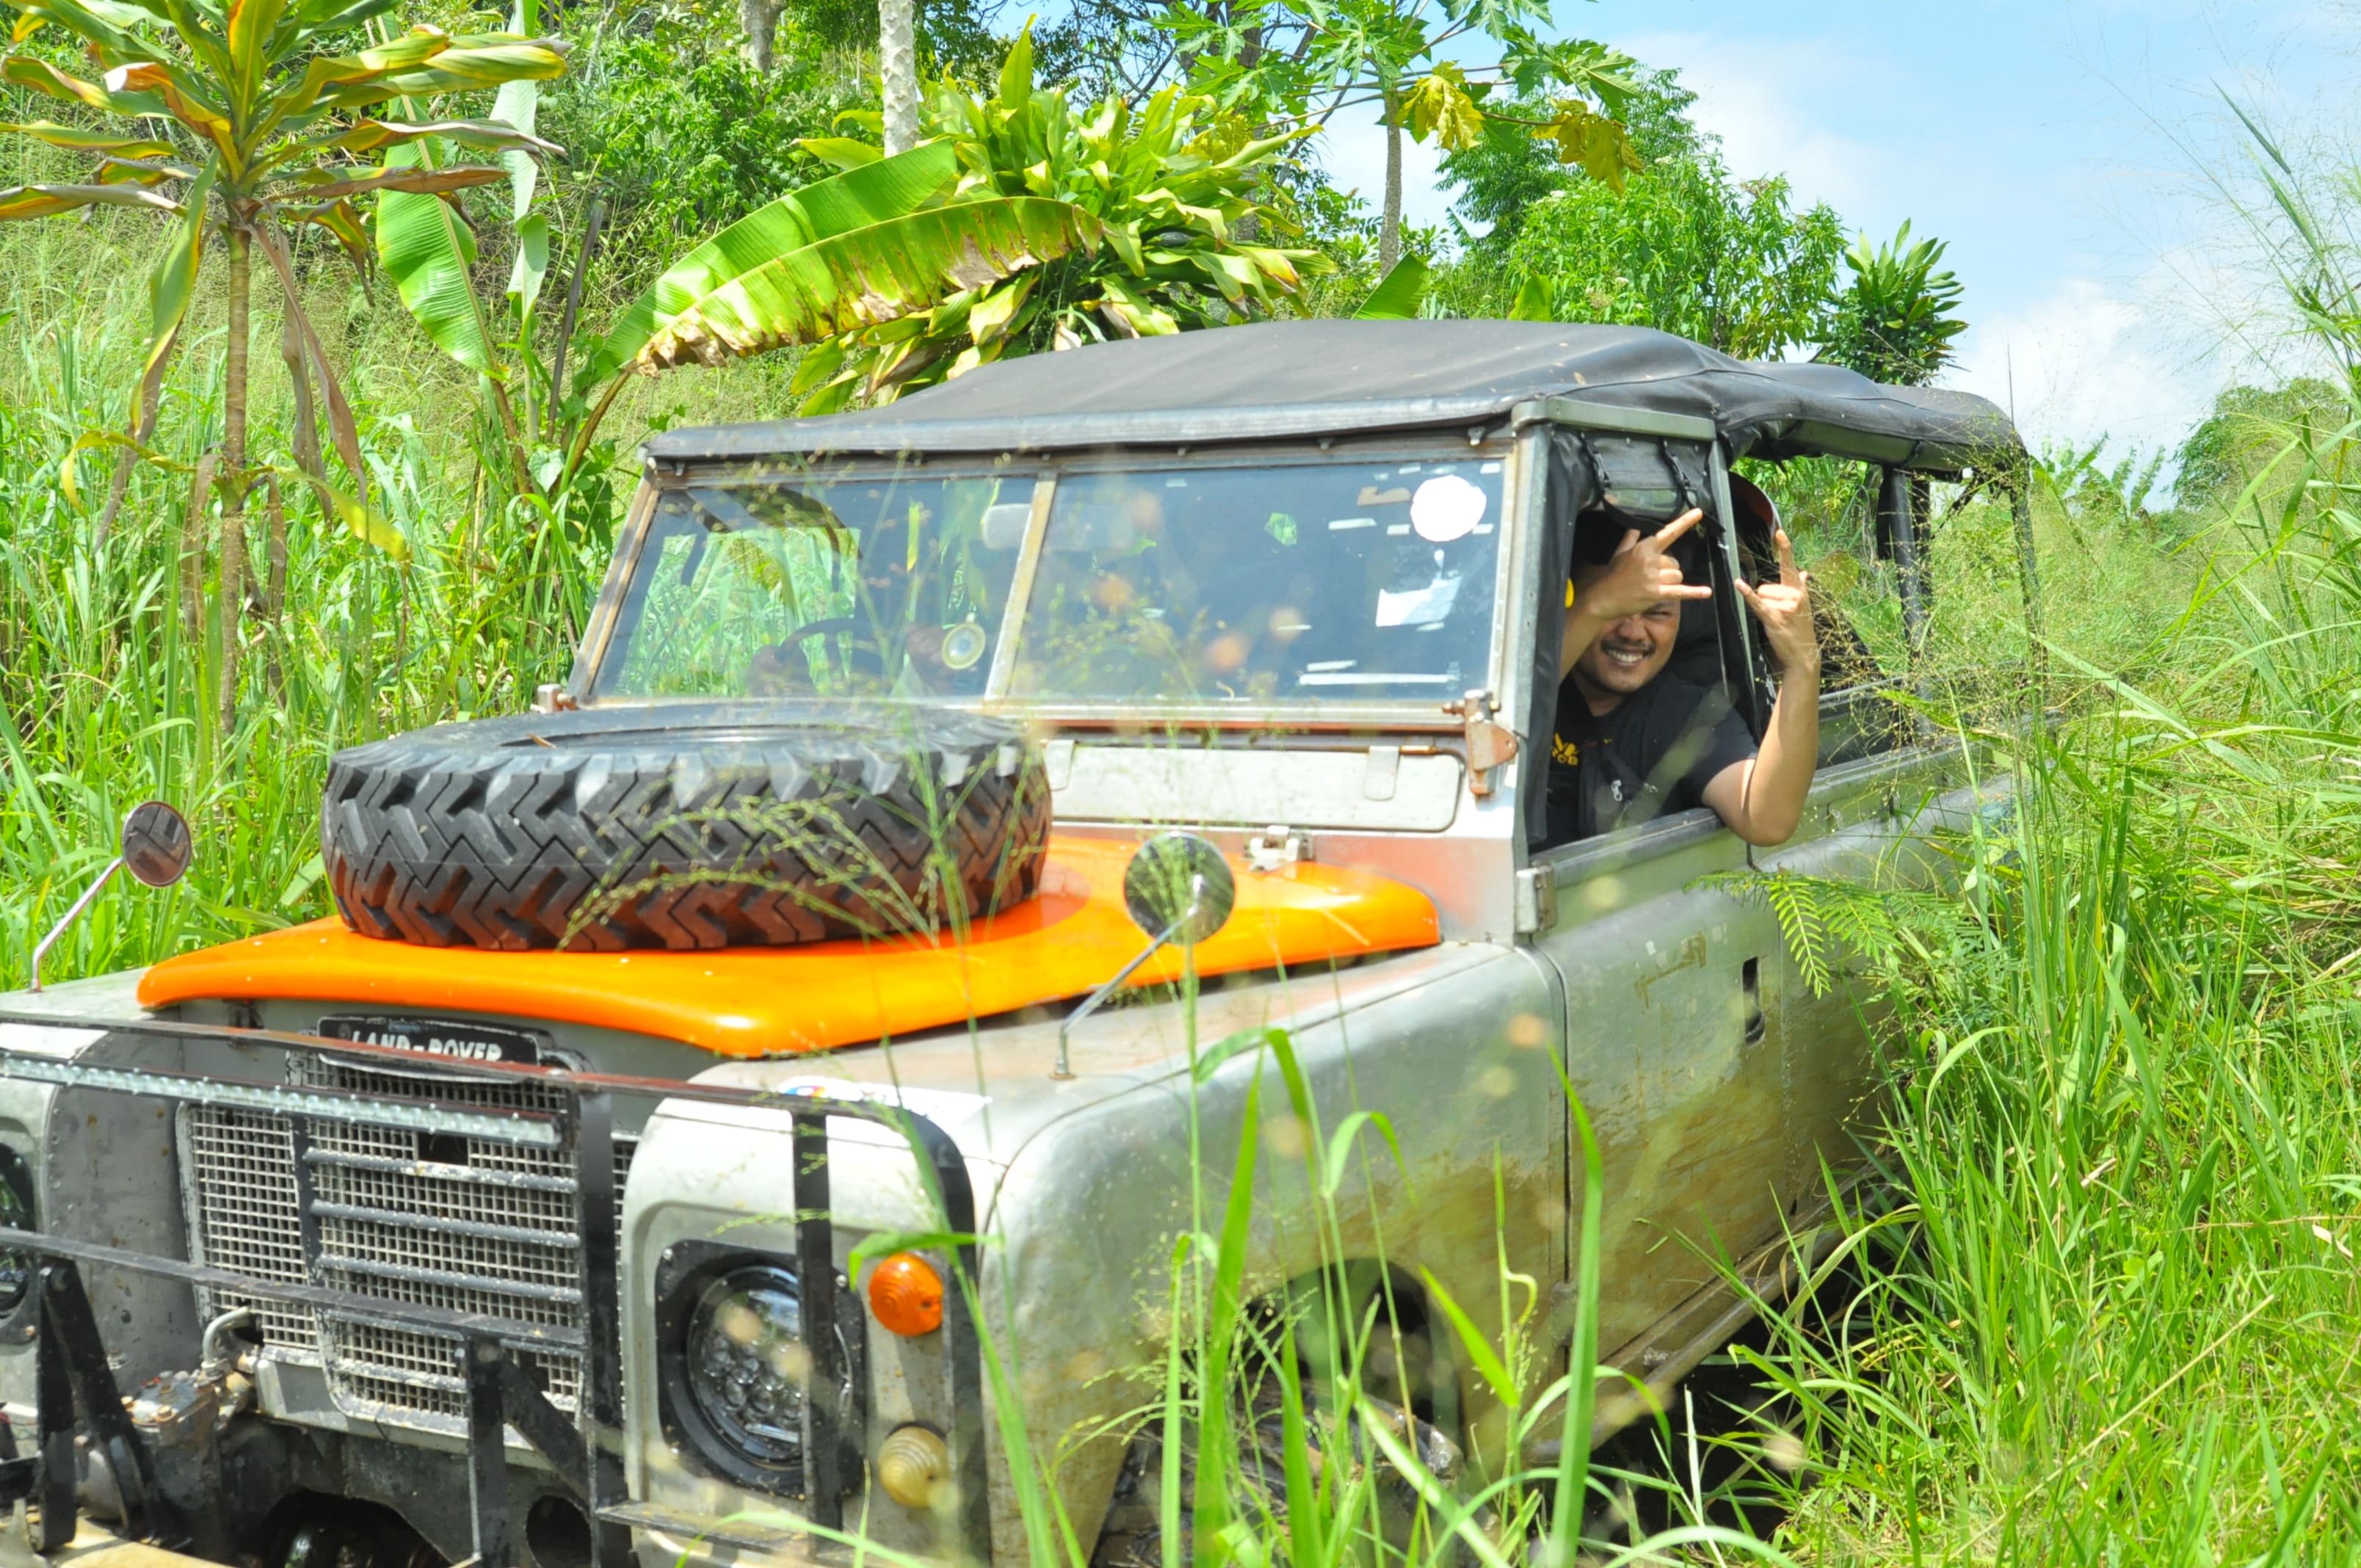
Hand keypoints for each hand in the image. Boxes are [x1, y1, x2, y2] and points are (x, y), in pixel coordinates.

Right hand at [1579, 509, 1714, 622]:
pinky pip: (1680, 591)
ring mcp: (1653, 577)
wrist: (1603, 597)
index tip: (1699, 512)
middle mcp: (1650, 559)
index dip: (1684, 522)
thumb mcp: (1620, 553)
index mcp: (1644, 548)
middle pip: (1675, 563)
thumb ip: (1630, 538)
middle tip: (1653, 578)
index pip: (1667, 532)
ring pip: (1677, 576)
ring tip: (1654, 587)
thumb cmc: (1613, 575)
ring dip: (1670, 583)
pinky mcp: (1656, 593)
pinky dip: (1694, 593)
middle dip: (1668, 571)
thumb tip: (1635, 526)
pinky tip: (1706, 592)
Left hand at [1734, 529, 1818, 678]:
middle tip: (1779, 615)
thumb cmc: (1800, 628)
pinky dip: (1747, 594)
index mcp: (1799, 590)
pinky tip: (1738, 584)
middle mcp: (1795, 595)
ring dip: (1764, 608)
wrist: (1804, 654)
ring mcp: (1786, 606)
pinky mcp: (1775, 617)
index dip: (1785, 548)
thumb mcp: (1804, 605)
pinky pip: (1757, 602)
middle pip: (1765, 587)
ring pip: (1760, 596)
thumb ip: (1799, 587)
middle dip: (1766, 600)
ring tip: (1777, 620)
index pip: (1790, 565)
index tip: (1779, 532)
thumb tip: (1803, 572)